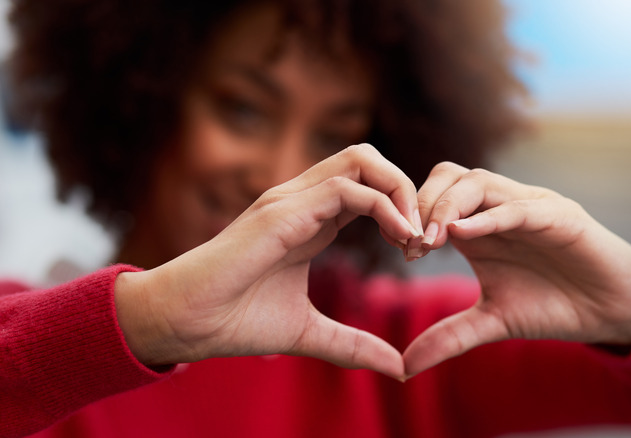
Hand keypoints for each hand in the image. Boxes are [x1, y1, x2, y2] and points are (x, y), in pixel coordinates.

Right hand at [115, 144, 421, 378]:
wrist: (186, 323)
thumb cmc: (235, 320)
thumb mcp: (309, 332)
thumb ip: (353, 344)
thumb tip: (396, 367)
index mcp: (310, 219)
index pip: (367, 186)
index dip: (400, 210)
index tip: (416, 252)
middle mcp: (302, 200)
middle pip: (368, 158)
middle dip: (406, 188)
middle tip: (422, 236)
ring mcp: (291, 200)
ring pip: (362, 159)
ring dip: (399, 192)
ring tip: (414, 237)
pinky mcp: (282, 212)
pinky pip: (346, 189)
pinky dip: (384, 207)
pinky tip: (400, 240)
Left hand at [403, 162, 630, 376]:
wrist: (611, 311)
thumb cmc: (552, 306)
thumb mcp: (492, 322)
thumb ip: (449, 336)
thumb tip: (404, 368)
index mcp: (480, 225)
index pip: (435, 197)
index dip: (412, 217)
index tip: (401, 250)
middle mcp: (501, 207)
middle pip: (450, 177)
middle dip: (423, 204)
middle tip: (411, 244)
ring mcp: (530, 206)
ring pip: (480, 182)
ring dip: (448, 206)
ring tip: (431, 240)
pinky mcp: (561, 216)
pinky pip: (520, 207)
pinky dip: (490, 216)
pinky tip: (463, 232)